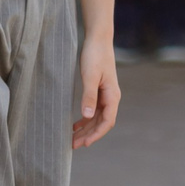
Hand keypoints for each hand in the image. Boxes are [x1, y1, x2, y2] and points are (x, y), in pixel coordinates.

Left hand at [72, 32, 120, 148]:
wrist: (98, 40)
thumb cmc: (94, 56)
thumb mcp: (90, 76)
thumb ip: (89, 96)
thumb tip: (87, 116)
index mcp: (112, 96)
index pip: (107, 122)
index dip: (96, 134)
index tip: (84, 143)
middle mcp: (111, 98)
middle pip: (101, 123)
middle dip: (88, 135)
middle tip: (73, 145)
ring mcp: (106, 95)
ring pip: (97, 118)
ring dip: (86, 129)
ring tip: (72, 139)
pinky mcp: (99, 91)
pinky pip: (94, 110)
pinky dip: (85, 119)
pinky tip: (75, 125)